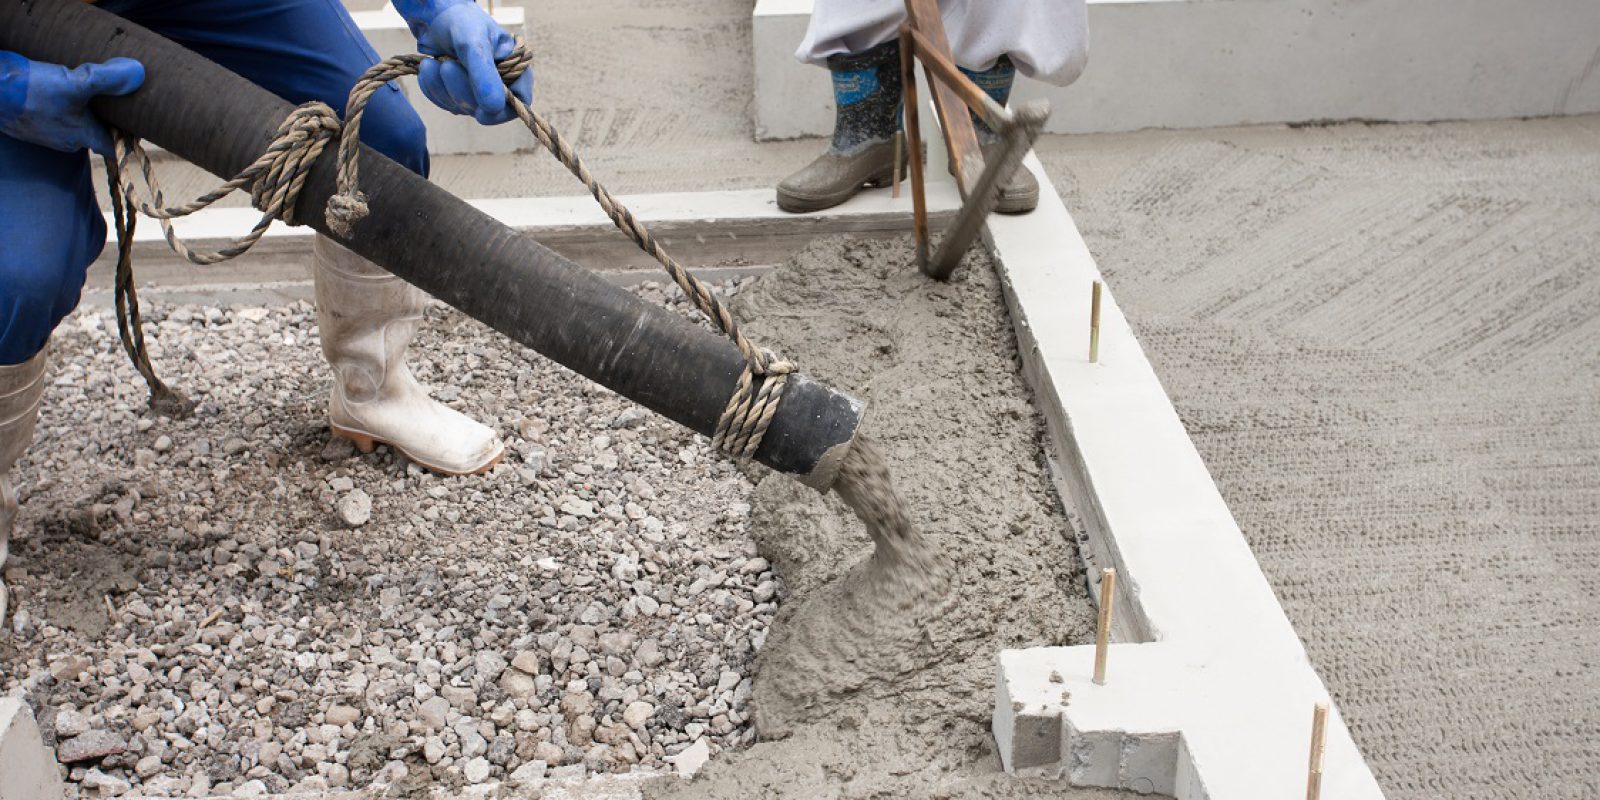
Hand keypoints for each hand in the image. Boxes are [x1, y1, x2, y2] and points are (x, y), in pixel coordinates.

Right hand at [0, 52, 144, 156]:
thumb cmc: (31, 92)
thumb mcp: (74, 83)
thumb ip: (107, 79)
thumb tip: (137, 73)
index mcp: (82, 136)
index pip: (113, 149)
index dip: (128, 142)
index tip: (139, 132)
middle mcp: (66, 141)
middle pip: (96, 135)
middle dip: (108, 123)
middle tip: (120, 103)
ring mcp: (46, 134)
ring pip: (75, 126)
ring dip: (84, 113)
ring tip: (91, 94)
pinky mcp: (30, 124)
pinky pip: (55, 118)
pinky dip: (63, 108)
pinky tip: (59, 93)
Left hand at [395, 1, 533, 124]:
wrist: (432, 15)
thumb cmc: (461, 21)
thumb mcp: (474, 44)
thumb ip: (484, 74)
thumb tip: (494, 108)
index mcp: (515, 66)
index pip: (520, 100)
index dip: (502, 112)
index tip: (480, 114)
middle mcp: (500, 81)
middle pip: (487, 107)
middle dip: (461, 90)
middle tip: (447, 66)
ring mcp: (478, 89)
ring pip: (463, 107)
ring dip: (443, 87)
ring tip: (435, 62)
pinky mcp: (458, 92)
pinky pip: (446, 103)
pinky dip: (433, 88)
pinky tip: (429, 69)